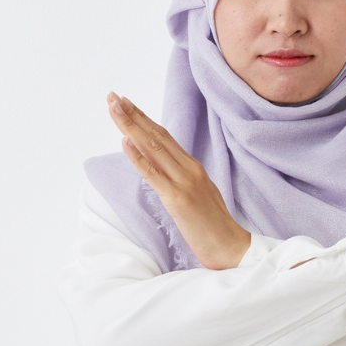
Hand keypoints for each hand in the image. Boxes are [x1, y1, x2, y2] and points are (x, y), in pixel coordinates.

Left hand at [107, 92, 250, 270]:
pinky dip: (138, 157)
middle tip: (113, 97)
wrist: (232, 248)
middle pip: (157, 135)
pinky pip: (154, 175)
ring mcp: (185, 183)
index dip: (144, 118)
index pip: (165, 136)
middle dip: (133, 115)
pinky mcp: (178, 200)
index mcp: (194, 167)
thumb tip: (162, 169)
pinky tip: (125, 142)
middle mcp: (190, 169)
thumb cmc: (214, 227)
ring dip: (131, 127)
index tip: (126, 104)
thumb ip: (182, 179)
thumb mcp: (199, 195)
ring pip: (153, 148)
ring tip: (114, 108)